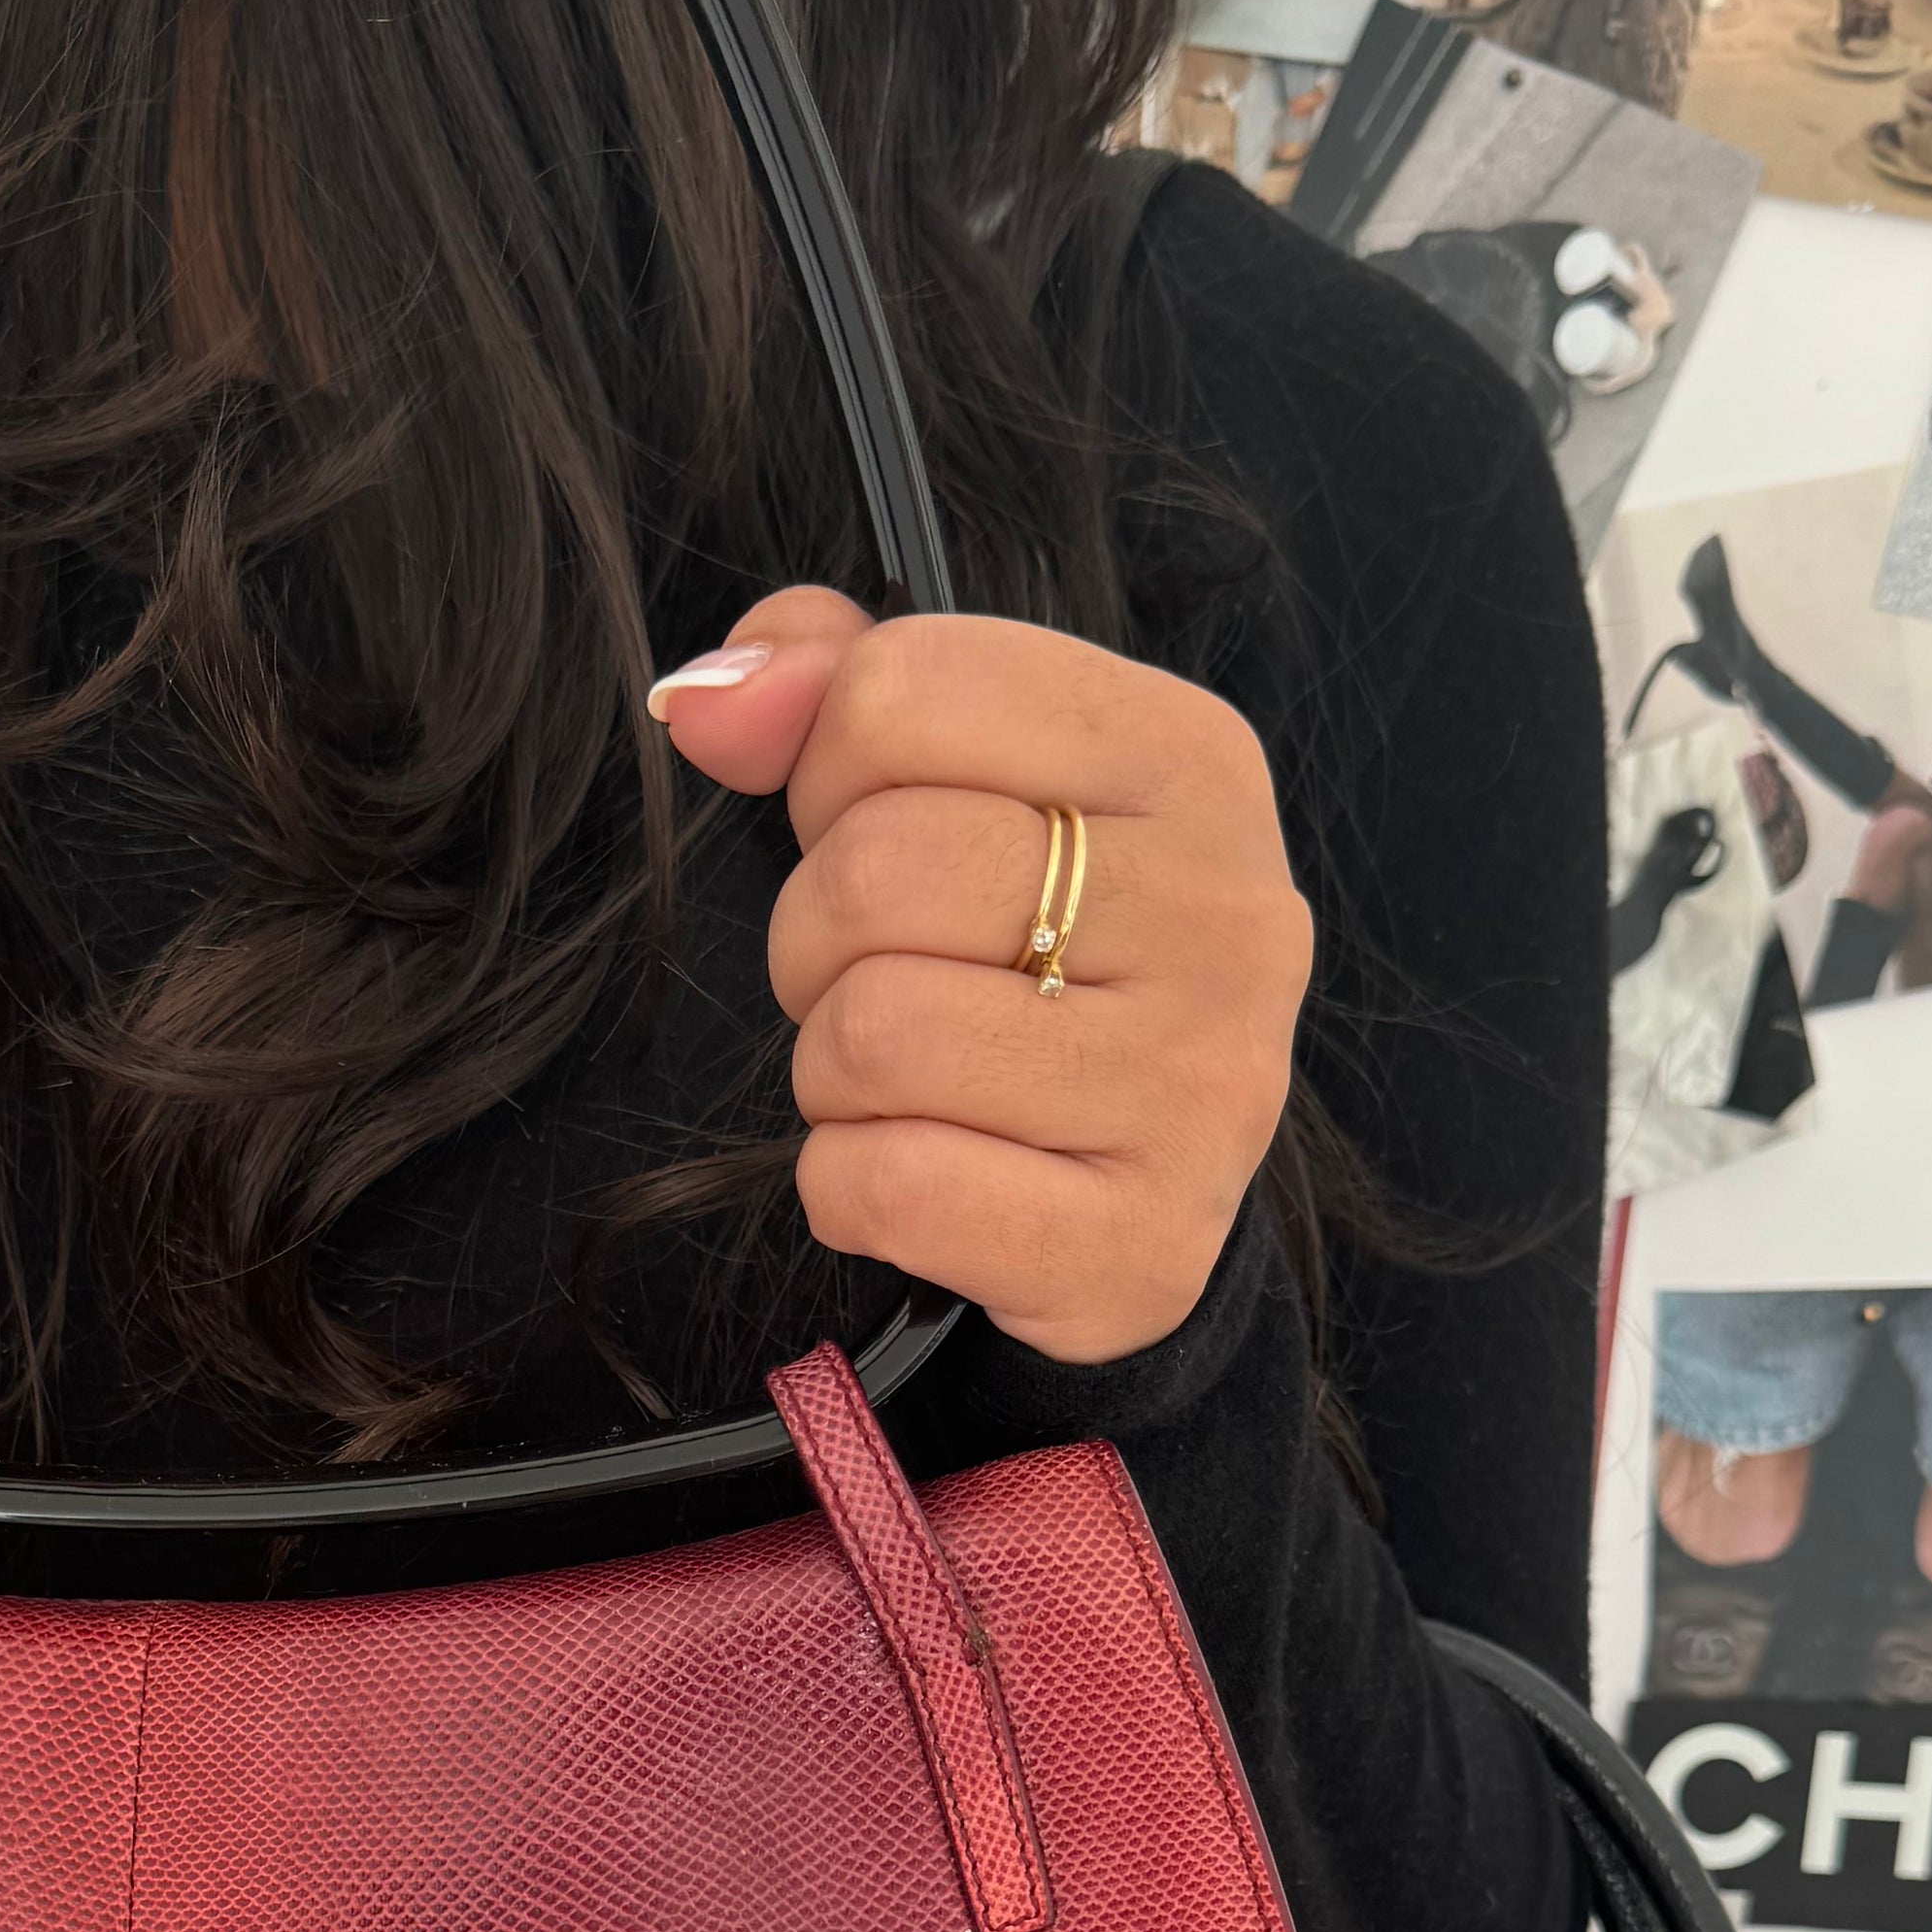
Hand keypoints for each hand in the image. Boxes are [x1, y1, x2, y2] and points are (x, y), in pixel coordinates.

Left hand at [648, 592, 1308, 1362]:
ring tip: (910, 1080)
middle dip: (817, 935)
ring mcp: (1200, 1088)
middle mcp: (1224, 912)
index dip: (830, 772)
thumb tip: (708, 703)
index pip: (906, 691)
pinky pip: (887, 1187)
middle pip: (877, 871)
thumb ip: (830, 686)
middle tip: (881, 976)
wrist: (1137, 1190)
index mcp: (1189, 757)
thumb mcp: (963, 780)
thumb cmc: (1038, 955)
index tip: (879, 829)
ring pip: (871, 1035)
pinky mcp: (1143, 1244)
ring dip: (831, 1070)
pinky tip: (920, 1171)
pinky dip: (848, 1187)